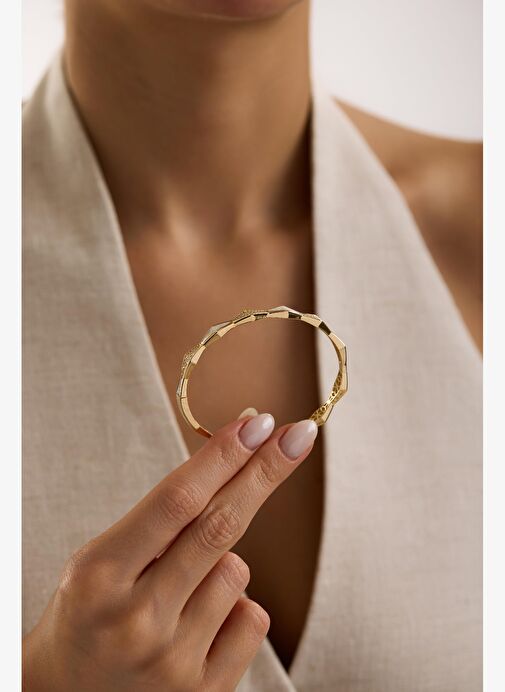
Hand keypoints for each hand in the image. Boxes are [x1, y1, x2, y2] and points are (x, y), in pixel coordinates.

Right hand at [23, 412, 317, 690]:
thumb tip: (239, 458)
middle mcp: (138, 619)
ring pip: (237, 572)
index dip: (223, 455)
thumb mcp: (101, 559)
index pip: (177, 500)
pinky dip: (236, 607)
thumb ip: (162, 521)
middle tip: (298, 434)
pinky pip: (252, 620)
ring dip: (224, 561)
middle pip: (220, 526)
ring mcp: (172, 662)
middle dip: (265, 472)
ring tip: (180, 588)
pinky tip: (197, 623)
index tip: (258, 421)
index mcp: (101, 575)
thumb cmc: (88, 613)